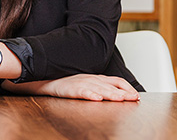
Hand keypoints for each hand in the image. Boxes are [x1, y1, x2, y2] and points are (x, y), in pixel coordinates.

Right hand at [4, 74, 138, 101]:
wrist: (41, 79)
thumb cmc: (62, 83)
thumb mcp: (83, 83)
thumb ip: (97, 87)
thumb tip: (112, 95)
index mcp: (94, 77)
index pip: (115, 80)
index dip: (126, 87)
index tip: (135, 95)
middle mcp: (89, 78)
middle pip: (110, 85)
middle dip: (123, 92)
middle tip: (133, 98)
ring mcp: (79, 83)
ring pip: (98, 88)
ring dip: (110, 94)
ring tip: (120, 99)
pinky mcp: (69, 88)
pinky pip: (81, 91)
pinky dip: (89, 94)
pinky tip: (96, 99)